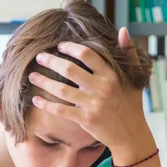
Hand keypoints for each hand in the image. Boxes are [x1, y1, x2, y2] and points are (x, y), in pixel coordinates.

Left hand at [29, 27, 155, 159]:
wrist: (130, 135)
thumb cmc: (131, 104)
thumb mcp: (134, 78)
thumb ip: (129, 53)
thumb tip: (123, 30)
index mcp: (112, 75)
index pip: (88, 55)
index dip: (71, 48)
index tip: (59, 46)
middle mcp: (102, 88)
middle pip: (70, 69)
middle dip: (51, 61)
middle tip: (39, 57)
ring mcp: (93, 105)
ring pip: (61, 90)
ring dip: (44, 81)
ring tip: (32, 75)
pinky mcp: (85, 120)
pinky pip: (61, 110)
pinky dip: (46, 105)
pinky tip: (36, 99)